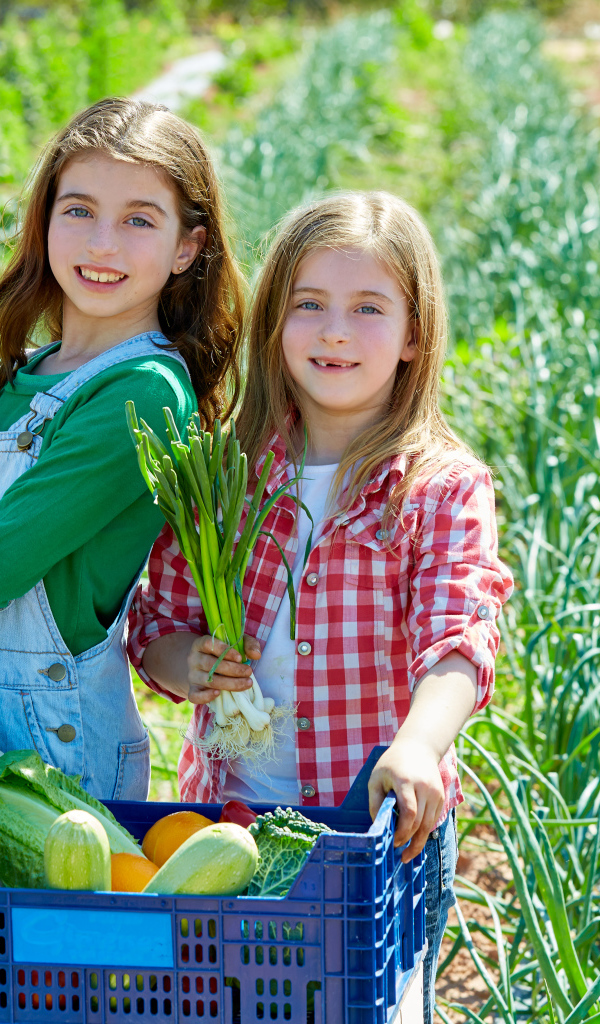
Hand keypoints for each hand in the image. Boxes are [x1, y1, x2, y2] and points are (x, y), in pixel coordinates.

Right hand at [161, 634, 260, 703]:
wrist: (203, 666)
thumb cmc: (224, 653)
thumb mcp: (236, 643)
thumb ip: (248, 644)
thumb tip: (256, 655)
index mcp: (201, 644)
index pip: (208, 644)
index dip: (224, 651)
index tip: (240, 658)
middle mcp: (194, 659)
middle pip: (211, 664)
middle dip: (233, 670)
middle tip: (249, 672)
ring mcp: (192, 675)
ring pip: (208, 681)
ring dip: (229, 684)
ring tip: (247, 683)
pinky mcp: (192, 690)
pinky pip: (195, 696)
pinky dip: (206, 696)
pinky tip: (219, 694)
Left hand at [368, 738, 444, 861]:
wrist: (418, 747)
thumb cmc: (392, 764)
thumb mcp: (376, 778)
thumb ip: (375, 802)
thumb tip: (379, 827)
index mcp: (406, 781)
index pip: (409, 813)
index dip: (402, 832)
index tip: (393, 842)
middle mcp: (425, 788)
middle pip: (420, 822)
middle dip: (409, 841)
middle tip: (398, 852)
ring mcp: (436, 792)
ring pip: (429, 825)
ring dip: (419, 842)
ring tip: (407, 854)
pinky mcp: (441, 797)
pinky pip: (433, 820)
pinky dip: (424, 831)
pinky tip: (415, 840)